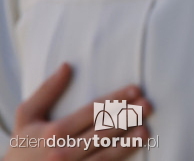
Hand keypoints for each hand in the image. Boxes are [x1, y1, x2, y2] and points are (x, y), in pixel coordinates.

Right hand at [7, 63, 150, 159]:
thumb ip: (47, 91)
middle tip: (148, 105)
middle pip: (102, 131)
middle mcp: (63, 152)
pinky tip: (132, 151)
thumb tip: (67, 65)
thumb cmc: (23, 144)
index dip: (115, 100)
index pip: (92, 112)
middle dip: (127, 118)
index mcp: (54, 132)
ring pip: (104, 154)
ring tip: (145, 130)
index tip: (136, 90)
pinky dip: (118, 159)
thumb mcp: (27, 116)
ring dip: (127, 142)